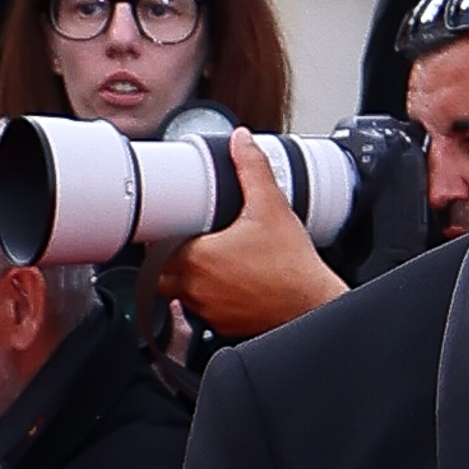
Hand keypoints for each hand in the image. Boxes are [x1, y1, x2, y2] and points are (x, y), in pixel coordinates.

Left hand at [156, 132, 348, 337]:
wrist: (315, 305)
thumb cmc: (293, 267)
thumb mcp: (271, 207)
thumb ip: (252, 169)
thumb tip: (241, 142)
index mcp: (199, 258)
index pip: (154, 248)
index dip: (156, 237)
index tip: (168, 227)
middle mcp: (197, 288)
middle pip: (158, 275)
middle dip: (165, 259)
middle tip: (183, 243)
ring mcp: (209, 311)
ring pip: (179, 295)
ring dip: (185, 279)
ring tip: (206, 261)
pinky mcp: (224, 326)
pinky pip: (202, 313)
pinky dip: (207, 298)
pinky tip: (226, 284)